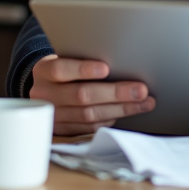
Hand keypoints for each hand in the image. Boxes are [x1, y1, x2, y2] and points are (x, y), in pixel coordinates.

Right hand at [29, 54, 155, 135]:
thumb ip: (83, 60)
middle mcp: (44, 95)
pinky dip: (109, 119)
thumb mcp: (66, 59)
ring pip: (88, 115)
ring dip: (120, 109)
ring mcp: (52, 115)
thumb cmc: (65, 69)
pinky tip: (126, 112)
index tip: (106, 68)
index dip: (84, 70)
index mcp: (44, 71)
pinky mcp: (62, 130)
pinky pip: (89, 127)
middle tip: (141, 90)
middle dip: (115, 93)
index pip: (61, 69)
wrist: (45, 90)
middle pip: (81, 95)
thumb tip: (120, 60)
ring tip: (144, 103)